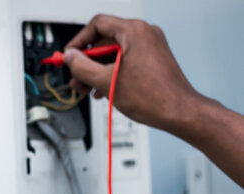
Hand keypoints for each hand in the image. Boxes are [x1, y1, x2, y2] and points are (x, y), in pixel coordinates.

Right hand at [64, 14, 202, 132]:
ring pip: (113, 53)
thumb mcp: (105, 81)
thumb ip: (81, 66)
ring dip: (97, 69)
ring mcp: (151, 46)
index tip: (69, 55)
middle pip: (104, 41)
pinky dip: (111, 71)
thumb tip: (70, 57)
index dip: (78, 41)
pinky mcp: (153, 58)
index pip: (97, 25)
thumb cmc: (154, 97)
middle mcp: (145, 34)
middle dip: (87, 62)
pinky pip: (125, 59)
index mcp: (135, 32)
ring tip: (87, 88)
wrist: (180, 112)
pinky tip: (103, 89)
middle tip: (76, 78)